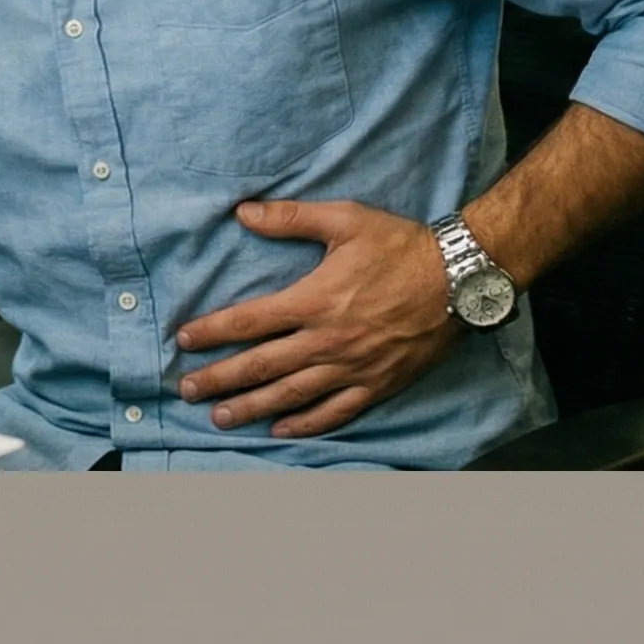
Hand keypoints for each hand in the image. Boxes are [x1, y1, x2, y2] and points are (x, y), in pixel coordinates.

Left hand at [171, 200, 463, 438]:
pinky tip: (281, 431)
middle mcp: (327, 341)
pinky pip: (335, 411)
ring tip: (219, 418)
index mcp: (313, 301)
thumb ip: (291, 218)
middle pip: (260, 366)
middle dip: (219, 379)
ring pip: (291, 395)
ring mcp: (352, 368)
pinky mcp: (378, 384)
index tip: (181, 340)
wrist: (462, 278)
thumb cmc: (402, 246)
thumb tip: (243, 212)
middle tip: (187, 391)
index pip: (247, 322)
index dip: (210, 332)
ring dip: (251, 407)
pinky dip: (306, 424)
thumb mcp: (346, 219)